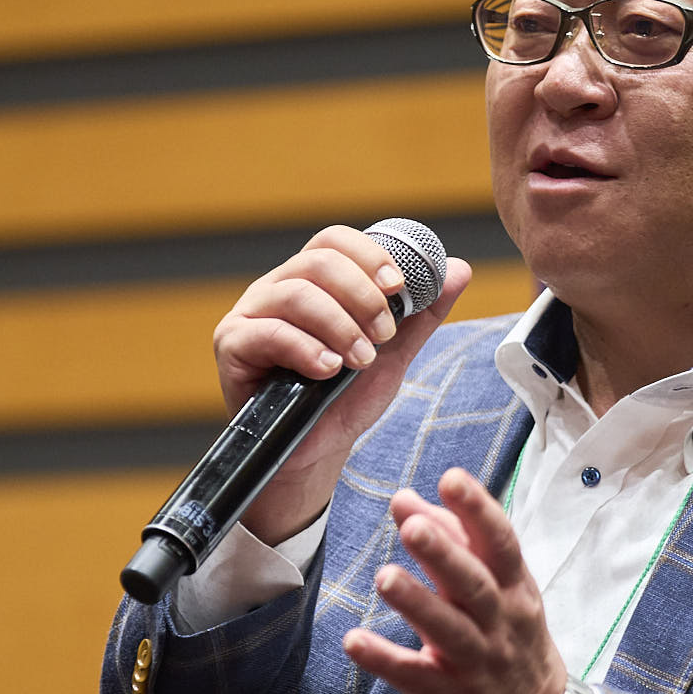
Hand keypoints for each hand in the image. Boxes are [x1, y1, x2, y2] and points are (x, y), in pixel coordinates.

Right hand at [212, 226, 470, 543]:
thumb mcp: (393, 354)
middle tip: (384, 335)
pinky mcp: (233, 344)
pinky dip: (306, 348)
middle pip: (318, 261)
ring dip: (340, 325)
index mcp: (314, 281)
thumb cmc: (345, 398)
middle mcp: (278, 288)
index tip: (399, 286)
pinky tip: (328, 369)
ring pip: (296, 294)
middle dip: (361, 295)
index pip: (335, 241)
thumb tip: (460, 269)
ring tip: (360, 360)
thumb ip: (423, 314)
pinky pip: (268, 332)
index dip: (369, 256)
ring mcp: (251, 314)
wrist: (314, 452)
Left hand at [342, 468, 566, 693]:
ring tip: (385, 577)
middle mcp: (498, 623)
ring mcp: (475, 663)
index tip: (451, 479)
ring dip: (415, 602)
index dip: (478, 510)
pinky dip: (384, 659)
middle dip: (444, 553)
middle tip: (411, 525)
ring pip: (446, 630)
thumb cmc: (509, 639)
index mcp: (514, 589)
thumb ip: (456, 542)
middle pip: (474, 585)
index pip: (501, 543)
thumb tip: (409, 501)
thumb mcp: (500, 589)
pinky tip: (354, 640)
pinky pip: (413, 676)